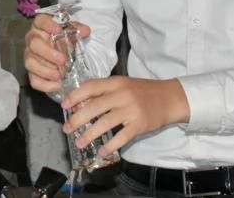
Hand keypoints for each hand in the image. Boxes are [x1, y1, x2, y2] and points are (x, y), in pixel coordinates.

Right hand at [23, 14, 91, 95]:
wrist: (61, 56)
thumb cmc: (64, 40)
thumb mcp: (72, 33)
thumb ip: (77, 31)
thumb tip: (86, 31)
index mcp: (41, 27)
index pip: (40, 21)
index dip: (47, 24)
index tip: (59, 30)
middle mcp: (32, 40)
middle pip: (34, 44)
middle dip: (48, 52)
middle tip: (63, 59)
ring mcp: (30, 57)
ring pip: (30, 63)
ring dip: (45, 70)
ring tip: (60, 76)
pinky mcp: (31, 73)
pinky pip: (33, 80)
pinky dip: (45, 84)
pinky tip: (57, 85)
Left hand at [62, 76, 188, 156]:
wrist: (170, 98)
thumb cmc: (143, 91)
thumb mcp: (123, 85)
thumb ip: (105, 91)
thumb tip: (81, 102)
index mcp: (116, 83)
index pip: (91, 86)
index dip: (75, 95)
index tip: (64, 105)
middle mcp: (122, 95)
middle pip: (94, 106)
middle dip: (77, 118)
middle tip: (66, 129)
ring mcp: (131, 110)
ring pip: (105, 123)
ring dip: (89, 134)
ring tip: (79, 142)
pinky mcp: (140, 124)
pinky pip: (122, 136)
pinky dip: (110, 145)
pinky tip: (102, 151)